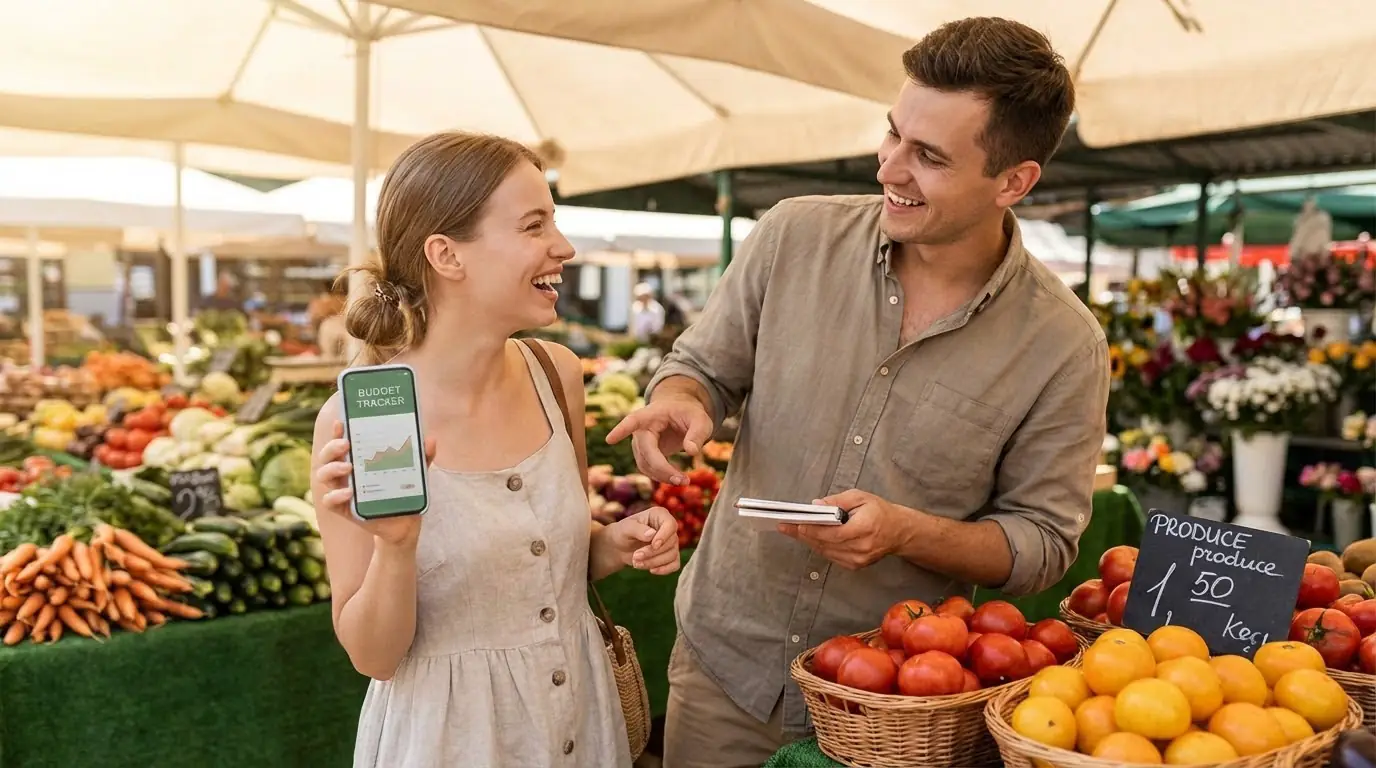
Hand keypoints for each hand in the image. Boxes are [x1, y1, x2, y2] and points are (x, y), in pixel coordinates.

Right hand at [313, 421, 437, 546]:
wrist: (405, 524)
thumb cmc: (405, 493)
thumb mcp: (416, 473)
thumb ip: (422, 457)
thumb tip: (430, 440)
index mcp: (359, 459)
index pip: (343, 441)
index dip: (337, 431)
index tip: (341, 422)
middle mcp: (347, 473)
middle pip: (327, 456)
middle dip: (332, 447)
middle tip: (346, 444)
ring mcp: (343, 490)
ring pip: (323, 476)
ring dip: (331, 469)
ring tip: (348, 467)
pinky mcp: (345, 509)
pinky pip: (329, 502)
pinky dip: (335, 496)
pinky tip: (348, 492)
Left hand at [598, 507, 680, 575]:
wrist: (620, 547)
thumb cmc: (623, 532)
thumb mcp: (626, 528)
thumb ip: (638, 529)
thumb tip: (652, 534)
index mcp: (659, 515)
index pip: (670, 524)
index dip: (664, 536)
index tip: (653, 545)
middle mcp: (668, 528)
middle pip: (671, 542)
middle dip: (653, 552)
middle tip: (636, 556)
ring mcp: (671, 543)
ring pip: (672, 555)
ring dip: (654, 562)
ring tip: (636, 563)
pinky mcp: (670, 556)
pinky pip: (674, 565)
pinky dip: (664, 569)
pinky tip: (651, 570)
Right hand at [605, 396, 711, 484]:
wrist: (680, 414)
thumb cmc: (688, 414)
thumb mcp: (701, 419)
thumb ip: (698, 433)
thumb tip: (691, 452)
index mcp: (651, 414)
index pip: (633, 421)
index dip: (621, 430)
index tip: (610, 440)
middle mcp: (640, 430)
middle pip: (645, 452)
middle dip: (662, 468)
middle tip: (683, 481)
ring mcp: (640, 444)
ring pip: (645, 465)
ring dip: (663, 476)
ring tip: (684, 481)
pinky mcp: (644, 455)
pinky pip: (648, 469)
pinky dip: (662, 476)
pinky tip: (677, 478)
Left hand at [777, 490, 915, 569]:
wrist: (899, 532)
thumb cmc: (880, 512)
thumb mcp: (860, 497)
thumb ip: (837, 501)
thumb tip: (816, 506)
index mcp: (864, 528)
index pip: (831, 532)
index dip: (810, 528)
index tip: (794, 523)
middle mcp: (861, 547)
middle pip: (824, 543)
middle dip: (803, 534)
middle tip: (785, 526)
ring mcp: (858, 559)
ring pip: (825, 551)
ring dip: (808, 541)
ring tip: (793, 530)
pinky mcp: (855, 565)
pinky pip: (831, 556)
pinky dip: (820, 546)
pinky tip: (810, 538)